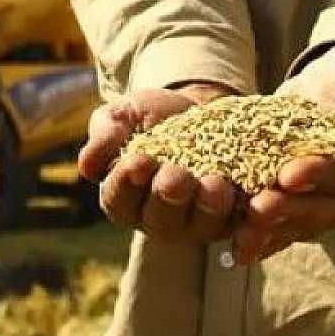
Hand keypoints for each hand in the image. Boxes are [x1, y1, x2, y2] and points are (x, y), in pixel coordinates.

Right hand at [77, 84, 239, 246]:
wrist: (198, 108)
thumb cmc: (151, 115)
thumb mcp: (123, 116)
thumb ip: (105, 135)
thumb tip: (86, 166)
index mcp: (125, 198)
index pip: (120, 199)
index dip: (127, 184)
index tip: (138, 161)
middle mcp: (158, 219)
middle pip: (160, 221)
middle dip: (168, 199)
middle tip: (175, 176)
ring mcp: (196, 223)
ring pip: (200, 227)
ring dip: (208, 209)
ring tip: (214, 184)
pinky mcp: (232, 218)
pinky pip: (239, 224)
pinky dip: (245, 215)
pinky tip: (248, 195)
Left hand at [229, 39, 334, 264]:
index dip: (324, 177)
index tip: (290, 173)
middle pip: (327, 209)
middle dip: (291, 210)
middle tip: (258, 208)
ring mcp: (331, 201)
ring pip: (304, 222)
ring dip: (274, 230)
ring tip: (243, 231)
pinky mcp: (303, 200)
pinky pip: (286, 224)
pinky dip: (264, 237)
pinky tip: (238, 248)